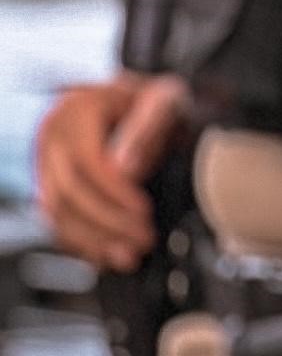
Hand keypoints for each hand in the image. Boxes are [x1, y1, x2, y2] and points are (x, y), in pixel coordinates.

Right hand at [33, 75, 188, 272]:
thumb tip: (126, 169)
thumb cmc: (148, 100)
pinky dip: (79, 240)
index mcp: (78, 112)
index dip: (116, 192)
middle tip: (144, 239)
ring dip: (92, 238)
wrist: (127, 100)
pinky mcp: (49, 181)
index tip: (144, 212)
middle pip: (70, 190)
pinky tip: (106, 254)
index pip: (89, 162)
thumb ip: (148, 129)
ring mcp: (46, 161)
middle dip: (108, 222)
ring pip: (57, 209)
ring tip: (129, 255)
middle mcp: (53, 137)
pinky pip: (54, 216)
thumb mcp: (161, 100)